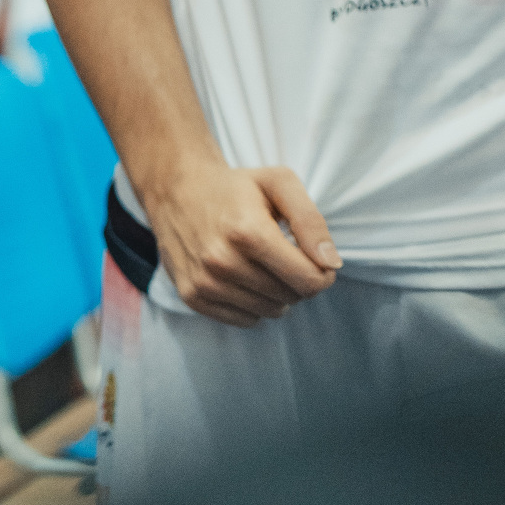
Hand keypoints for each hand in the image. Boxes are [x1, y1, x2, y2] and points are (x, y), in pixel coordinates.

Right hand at [140, 161, 340, 325]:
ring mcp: (204, 282)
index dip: (323, 274)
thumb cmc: (234, 187)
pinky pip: (244, 320)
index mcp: (248, 232)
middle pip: (291, 297)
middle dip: (298, 280)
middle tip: (285, 257)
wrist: (174, 190)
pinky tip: (244, 279)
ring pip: (269, 311)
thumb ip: (311, 221)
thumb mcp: (279, 184)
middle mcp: (222, 262)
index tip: (316, 260)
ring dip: (276, 294)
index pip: (308, 280)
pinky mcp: (191, 296)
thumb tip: (331, 264)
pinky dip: (253, 304)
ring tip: (263, 266)